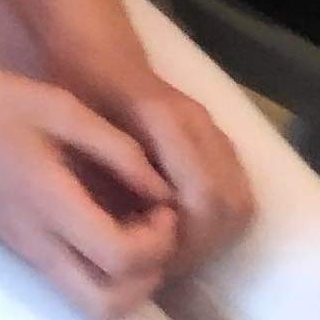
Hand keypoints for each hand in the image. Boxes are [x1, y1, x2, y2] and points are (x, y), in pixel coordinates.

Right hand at [0, 62, 177, 319]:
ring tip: (133, 231)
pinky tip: (103, 223)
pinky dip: (102, 272)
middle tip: (154, 230)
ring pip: (90, 304)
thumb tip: (163, 189)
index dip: (158, 240)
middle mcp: (37, 242)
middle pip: (108, 306)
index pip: (120, 258)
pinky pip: (71, 283)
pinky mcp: (17, 250)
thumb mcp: (58, 106)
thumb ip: (116, 148)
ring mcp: (24, 252)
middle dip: (148, 279)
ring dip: (126, 283)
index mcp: (49, 203)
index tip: (162, 203)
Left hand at [97, 69, 254, 279]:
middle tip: (163, 265)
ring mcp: (215, 132)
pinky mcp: (221, 145)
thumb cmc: (80, 91)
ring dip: (214, 238)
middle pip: (230, 207)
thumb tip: (128, 231)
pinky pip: (239, 194)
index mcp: (165, 118)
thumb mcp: (78, 128)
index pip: (203, 197)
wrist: (99, 55)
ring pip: (240, 204)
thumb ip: (108, 171)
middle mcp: (200, 125)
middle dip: (201, 245)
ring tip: (173, 253)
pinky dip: (220, 223)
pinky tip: (184, 233)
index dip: (185, 238)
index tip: (154, 261)